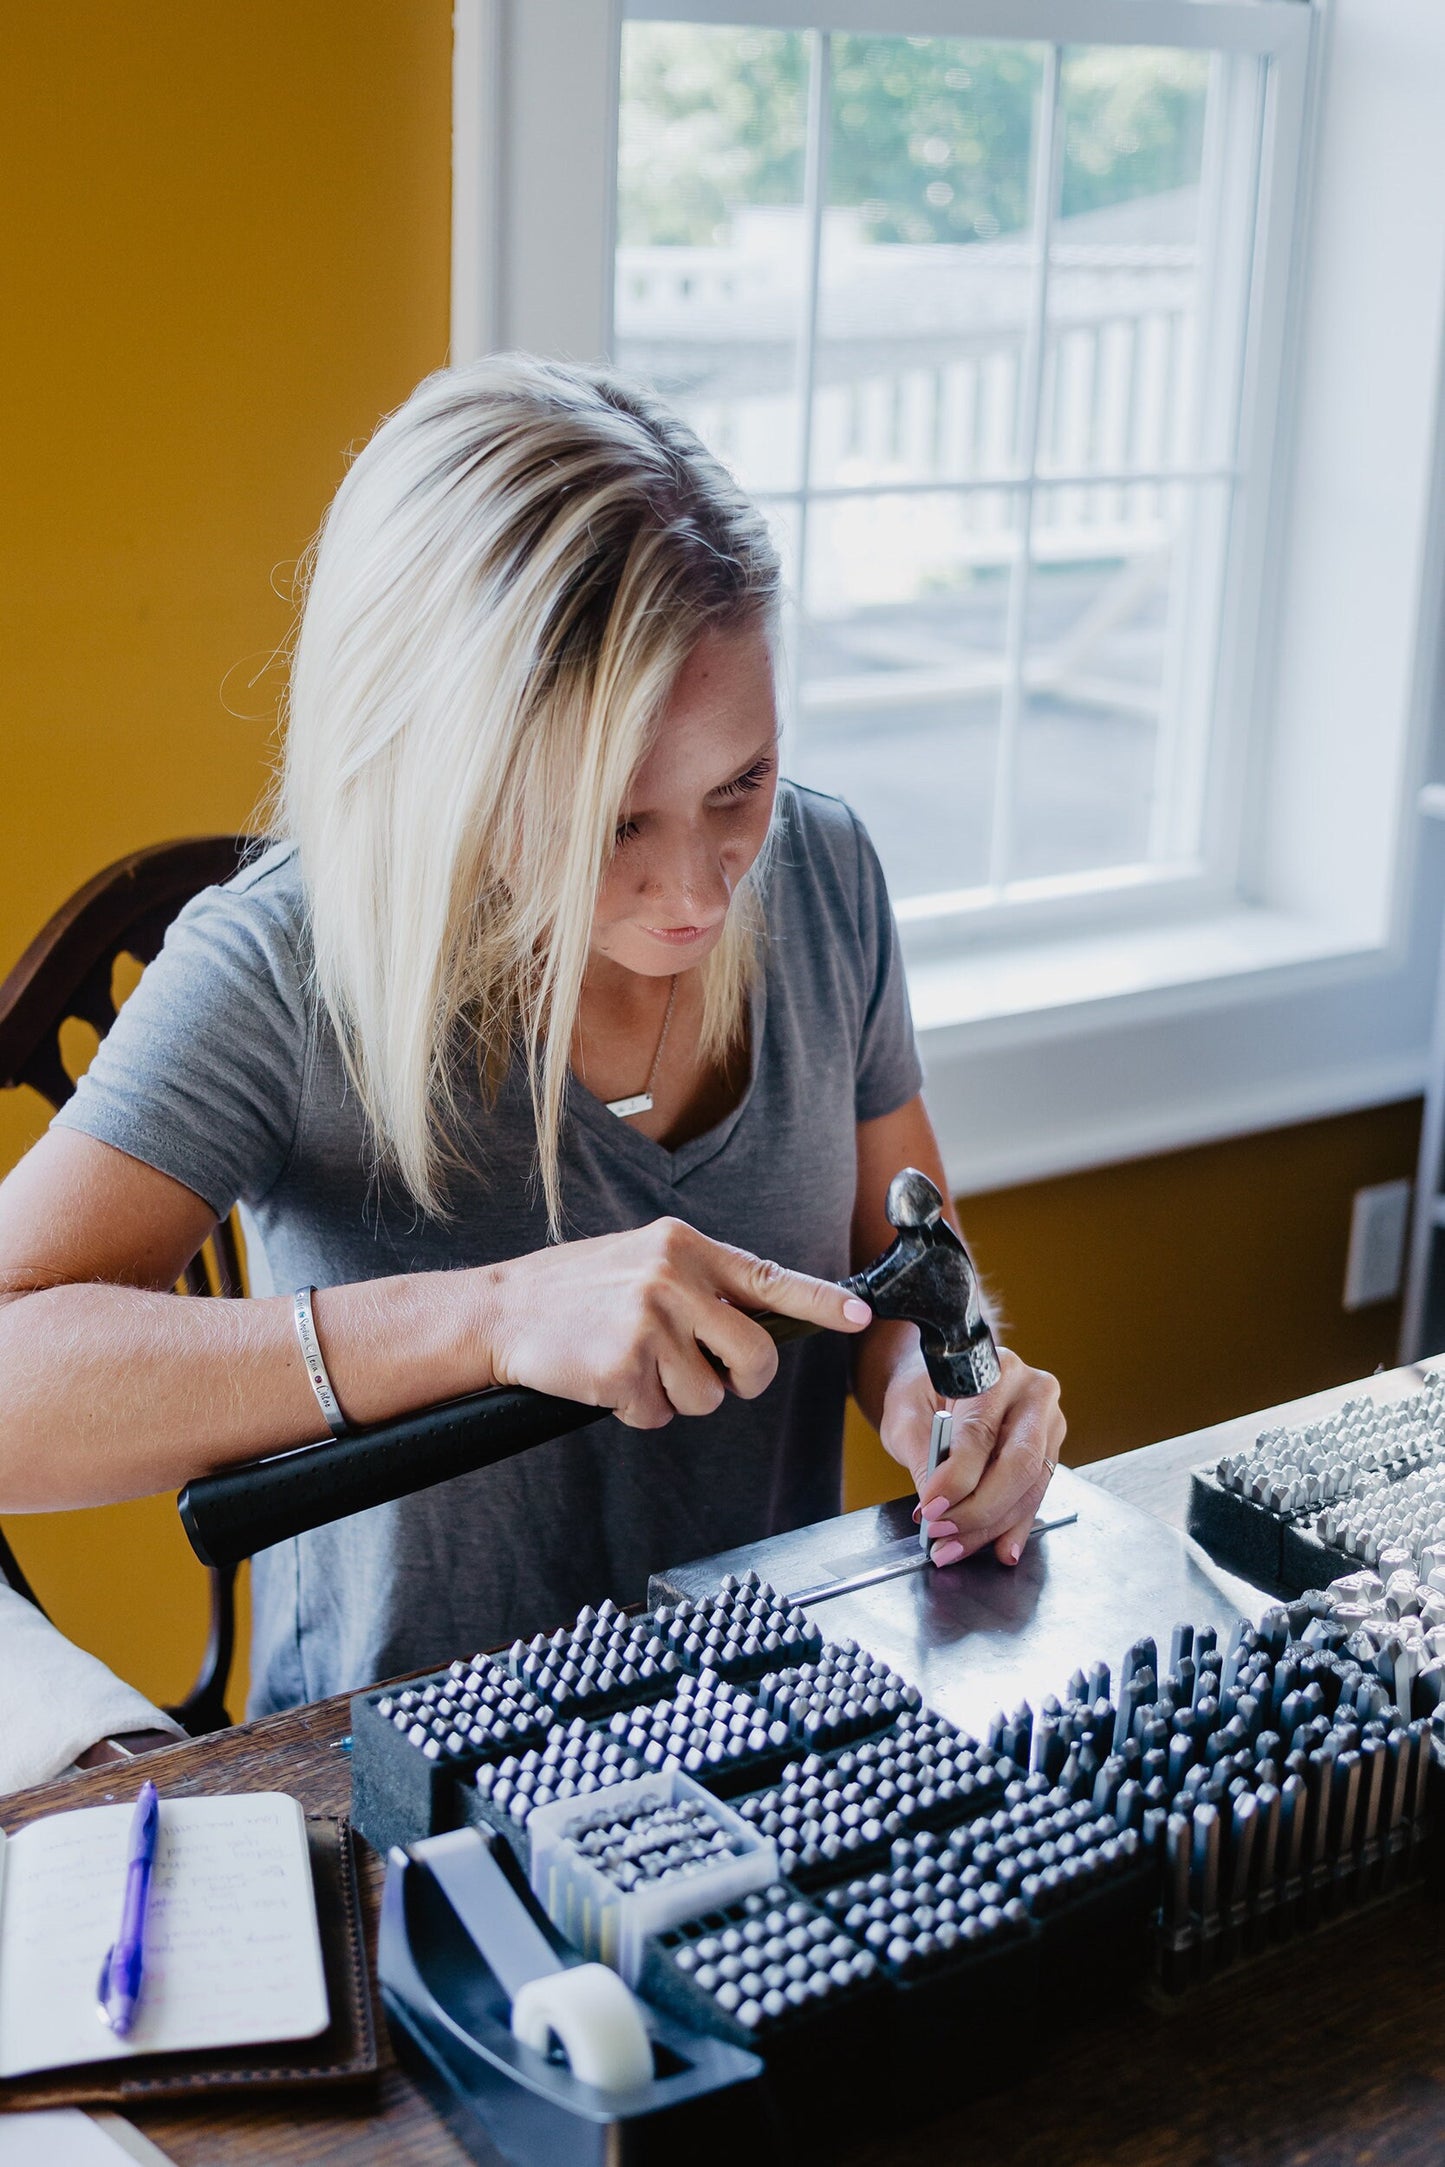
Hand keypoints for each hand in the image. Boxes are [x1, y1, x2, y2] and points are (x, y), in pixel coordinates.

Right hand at [479, 1218, 870, 1428]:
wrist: (502, 1311)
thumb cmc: (576, 1291)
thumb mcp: (643, 1260)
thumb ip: (699, 1283)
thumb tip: (756, 1322)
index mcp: (684, 1246)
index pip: (770, 1278)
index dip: (821, 1302)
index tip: (859, 1315)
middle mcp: (673, 1277)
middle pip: (753, 1358)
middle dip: (740, 1383)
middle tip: (709, 1378)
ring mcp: (648, 1321)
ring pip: (707, 1397)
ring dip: (676, 1398)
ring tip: (633, 1366)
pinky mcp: (622, 1365)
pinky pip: (659, 1414)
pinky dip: (638, 1411)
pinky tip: (607, 1380)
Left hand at [879, 1345, 1063, 1567]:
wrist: (946, 1377)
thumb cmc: (924, 1390)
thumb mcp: (906, 1415)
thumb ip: (922, 1456)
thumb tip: (935, 1506)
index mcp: (995, 1368)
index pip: (980, 1433)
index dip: (956, 1478)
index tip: (930, 1509)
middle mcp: (1033, 1392)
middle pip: (1019, 1463)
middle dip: (979, 1510)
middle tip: (942, 1533)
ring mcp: (1048, 1422)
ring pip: (1030, 1486)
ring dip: (992, 1526)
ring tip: (955, 1547)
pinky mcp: (1050, 1449)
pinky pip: (1035, 1495)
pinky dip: (1012, 1526)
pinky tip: (998, 1546)